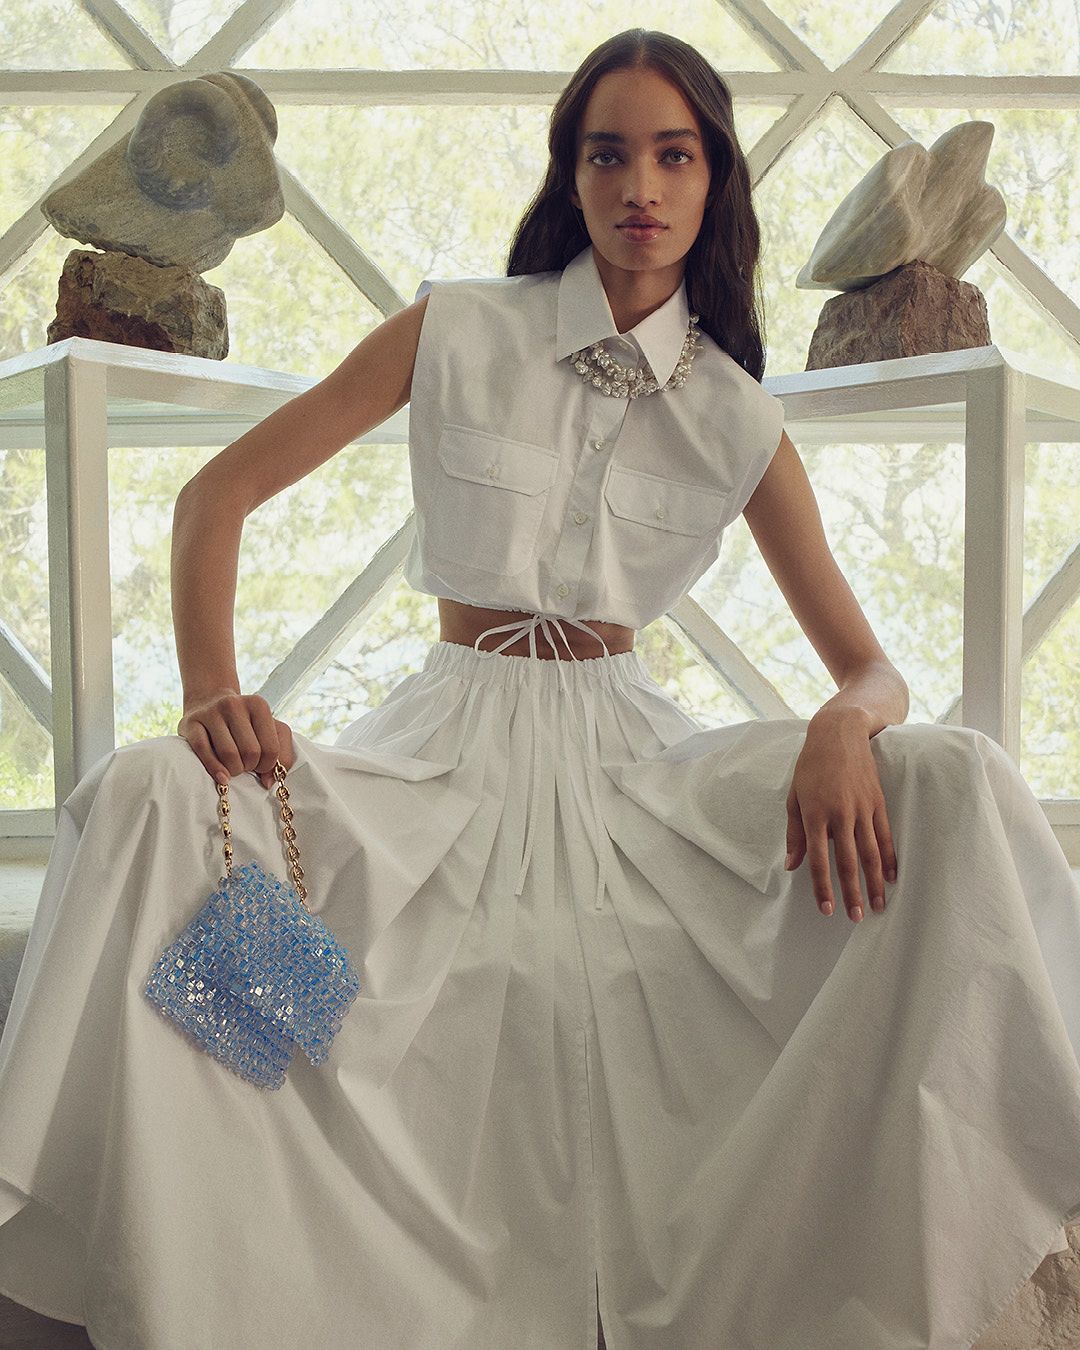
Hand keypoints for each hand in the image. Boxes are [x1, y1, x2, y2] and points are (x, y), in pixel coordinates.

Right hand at [178, 689, 294, 789]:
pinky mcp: (191, 723)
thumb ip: (282, 754)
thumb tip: (269, 782)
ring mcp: (211, 712)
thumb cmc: (245, 724)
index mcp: (258, 705)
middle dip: (250, 767)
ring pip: (229, 754)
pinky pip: (204, 751)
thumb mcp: (271, 731)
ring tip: (234, 767)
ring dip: (234, 770)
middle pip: (250, 753)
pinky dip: (215, 769)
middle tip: (245, 765)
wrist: (210, 702)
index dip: (267, 765)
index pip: (271, 748)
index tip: (260, 765)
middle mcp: (234, 705)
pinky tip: (222, 777)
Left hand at [784, 713, 897, 921]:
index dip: (823, 887)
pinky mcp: (878, 802)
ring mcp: (862, 809)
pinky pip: (885, 836)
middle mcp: (840, 814)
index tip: (826, 909)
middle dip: (852, 893)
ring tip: (878, 906)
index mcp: (815, 814)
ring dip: (874, 883)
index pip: (818, 859)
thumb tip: (792, 866)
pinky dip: (889, 858)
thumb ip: (795, 833)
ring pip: (870, 853)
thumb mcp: (794, 797)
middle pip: (848, 862)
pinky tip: (892, 878)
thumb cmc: (810, 766)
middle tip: (856, 918)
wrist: (839, 734)